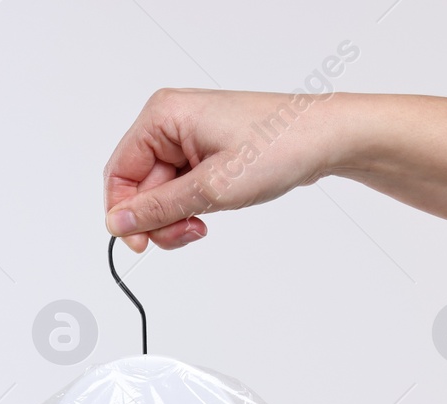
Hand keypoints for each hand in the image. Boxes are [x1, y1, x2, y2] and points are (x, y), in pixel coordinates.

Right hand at [104, 88, 344, 251]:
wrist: (328, 138)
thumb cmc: (280, 145)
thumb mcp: (211, 187)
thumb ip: (158, 209)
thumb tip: (118, 224)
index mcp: (163, 115)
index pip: (118, 173)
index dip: (124, 214)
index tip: (140, 244)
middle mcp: (171, 120)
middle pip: (139, 185)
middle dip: (159, 218)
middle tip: (188, 233)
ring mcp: (188, 135)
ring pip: (160, 191)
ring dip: (176, 216)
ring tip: (204, 223)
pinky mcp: (205, 149)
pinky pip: (180, 186)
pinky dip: (190, 206)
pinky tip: (211, 211)